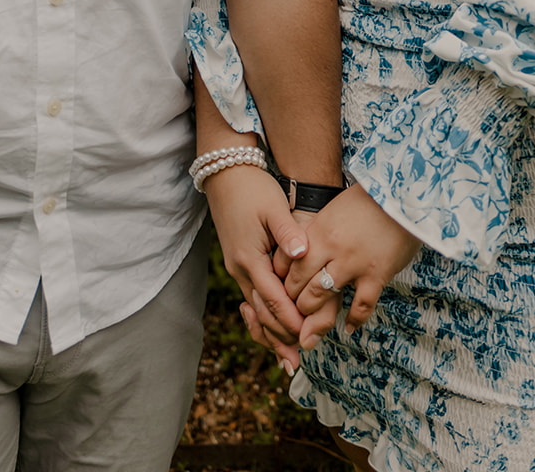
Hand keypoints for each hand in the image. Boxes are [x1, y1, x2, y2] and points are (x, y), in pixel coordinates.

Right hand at [203, 164, 308, 369]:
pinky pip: (252, 296)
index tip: (308, 339)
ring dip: (269, 331)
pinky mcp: (239, 261)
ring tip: (285, 354)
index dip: (291, 321)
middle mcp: (240, 268)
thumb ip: (288, 233)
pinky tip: (270, 326)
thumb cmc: (253, 188)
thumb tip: (300, 254)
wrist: (226, 172)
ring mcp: (237, 267)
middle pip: (261, 313)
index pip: (273, 300)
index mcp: (250, 259)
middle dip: (279, 337)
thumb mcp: (273, 207)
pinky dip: (262, 315)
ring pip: (255, 308)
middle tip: (296, 361)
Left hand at [284, 185, 419, 349]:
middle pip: (299, 282)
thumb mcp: (333, 211)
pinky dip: (353, 319)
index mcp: (318, 229)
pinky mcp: (376, 274)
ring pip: (321, 296)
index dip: (280, 279)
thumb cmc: (366, 201)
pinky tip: (348, 327)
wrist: (401, 195)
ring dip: (313, 315)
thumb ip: (316, 232)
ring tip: (311, 325)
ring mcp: (353, 262)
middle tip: (292, 313)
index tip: (280, 290)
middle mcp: (330, 247)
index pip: (287, 261)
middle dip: (292, 301)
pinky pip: (361, 306)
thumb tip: (299, 251)